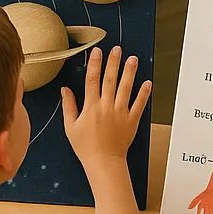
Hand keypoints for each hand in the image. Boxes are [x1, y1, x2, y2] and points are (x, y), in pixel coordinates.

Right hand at [62, 47, 150, 170]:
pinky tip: (147, 82)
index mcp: (91, 107)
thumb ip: (68, 106)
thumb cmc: (86, 147)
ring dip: (129, 73)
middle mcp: (106, 107)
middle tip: (117, 49)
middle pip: (110, 80)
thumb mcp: (70, 127)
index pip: (92, 79)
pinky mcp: (132, 121)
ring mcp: (121, 113)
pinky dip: (144, 94)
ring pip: (126, 89)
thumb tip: (65, 89)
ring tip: (133, 59)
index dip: (94, 63)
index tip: (97, 51)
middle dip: (113, 62)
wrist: (104, 164)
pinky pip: (139, 105)